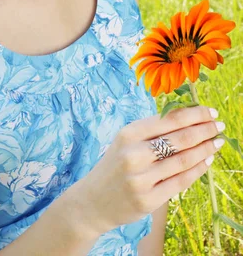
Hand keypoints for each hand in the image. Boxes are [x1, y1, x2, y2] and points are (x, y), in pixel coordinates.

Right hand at [75, 105, 224, 236]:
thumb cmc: (115, 164)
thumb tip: (189, 116)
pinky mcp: (148, 200)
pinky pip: (180, 182)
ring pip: (184, 160)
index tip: (210, 112)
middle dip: (204, 130)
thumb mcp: (126, 140)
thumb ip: (153, 129)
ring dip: (205, 149)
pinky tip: (206, 161)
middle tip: (219, 125)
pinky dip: (198, 170)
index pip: (170, 119)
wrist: (93, 200)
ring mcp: (141, 179)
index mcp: (128, 133)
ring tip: (217, 142)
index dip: (194, 115)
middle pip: (180, 139)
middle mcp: (134, 154)